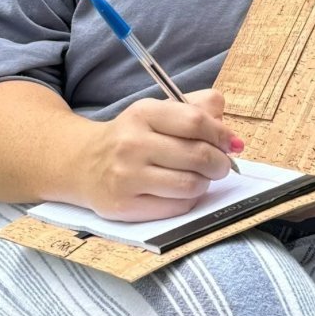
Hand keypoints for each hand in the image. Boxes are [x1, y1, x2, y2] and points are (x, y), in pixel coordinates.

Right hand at [79, 89, 244, 221]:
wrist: (83, 163)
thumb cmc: (131, 136)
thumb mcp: (158, 111)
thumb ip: (197, 109)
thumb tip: (231, 134)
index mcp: (143, 113)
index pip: (195, 121)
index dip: (221, 134)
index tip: (230, 142)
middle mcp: (132, 144)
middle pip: (197, 155)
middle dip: (220, 162)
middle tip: (221, 164)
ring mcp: (127, 176)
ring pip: (190, 184)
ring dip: (205, 182)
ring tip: (200, 177)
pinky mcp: (125, 206)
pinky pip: (177, 206)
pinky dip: (189, 200)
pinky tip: (181, 191)